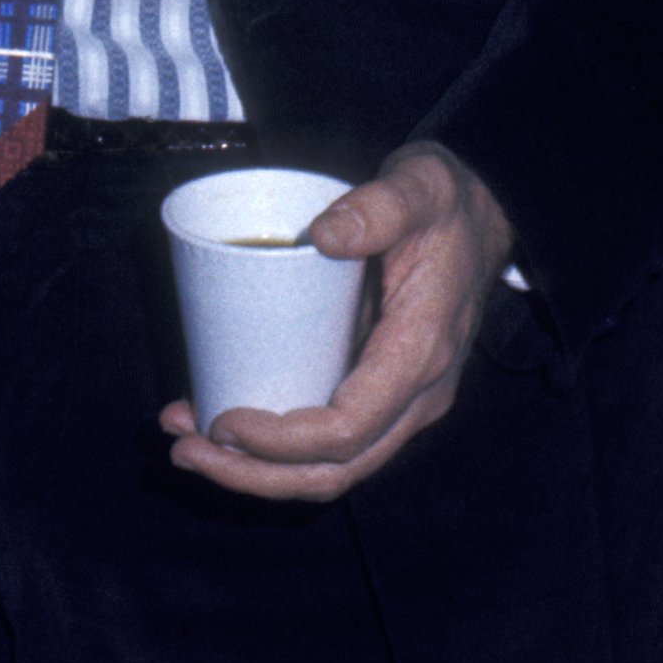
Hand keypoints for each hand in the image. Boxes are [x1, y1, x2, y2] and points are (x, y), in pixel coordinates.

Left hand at [159, 141, 514, 502]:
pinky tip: (220, 425)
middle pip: (334, 469)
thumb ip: (381, 205)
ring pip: (329, 467)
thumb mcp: (420, 189)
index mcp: (419, 355)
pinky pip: (327, 441)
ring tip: (185, 443)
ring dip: (255, 470)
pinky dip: (273, 448)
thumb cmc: (444, 206)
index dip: (282, 440)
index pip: (348, 430)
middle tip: (182, 449)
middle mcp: (414, 395)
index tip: (222, 420)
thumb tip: (326, 235)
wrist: (480, 217)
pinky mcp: (376, 390)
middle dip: (253, 473)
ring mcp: (397, 400)